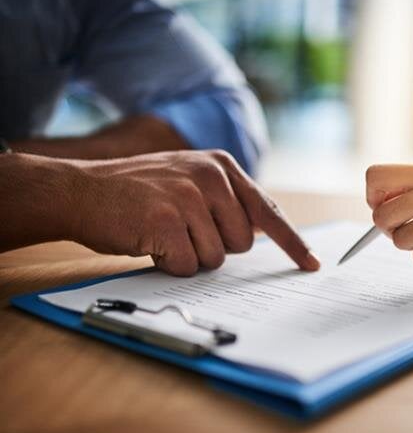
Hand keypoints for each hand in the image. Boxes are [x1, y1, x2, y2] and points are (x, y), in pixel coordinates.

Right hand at [66, 150, 319, 275]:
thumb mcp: (188, 181)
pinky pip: (189, 266)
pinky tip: (150, 242)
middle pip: (242, 243)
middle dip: (214, 248)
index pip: (267, 210)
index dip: (292, 242)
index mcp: (222, 166)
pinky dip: (170, 265)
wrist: (79, 191)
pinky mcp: (168, 220)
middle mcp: (211, 176)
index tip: (311, 264)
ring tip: (162, 233)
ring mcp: (189, 196)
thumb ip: (225, 201)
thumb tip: (261, 232)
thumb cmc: (137, 194)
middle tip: (181, 231)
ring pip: (217, 258)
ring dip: (189, 257)